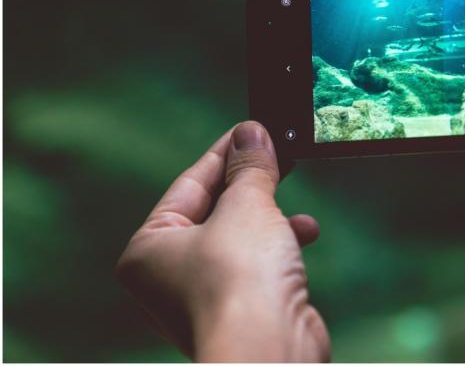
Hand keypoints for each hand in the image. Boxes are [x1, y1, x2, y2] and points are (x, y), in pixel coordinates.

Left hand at [116, 122, 329, 361]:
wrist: (268, 351)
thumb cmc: (240, 280)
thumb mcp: (247, 206)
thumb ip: (250, 167)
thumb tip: (252, 132)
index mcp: (149, 248)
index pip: (189, 184)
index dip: (224, 153)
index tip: (251, 130)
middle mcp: (170, 275)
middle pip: (215, 210)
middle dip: (252, 185)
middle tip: (278, 154)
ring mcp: (206, 296)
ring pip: (241, 237)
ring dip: (272, 215)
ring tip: (294, 202)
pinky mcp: (241, 310)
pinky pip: (259, 262)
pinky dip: (282, 244)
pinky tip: (305, 232)